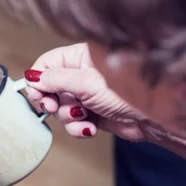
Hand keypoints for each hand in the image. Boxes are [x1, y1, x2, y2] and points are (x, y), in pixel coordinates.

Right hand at [24, 43, 144, 140]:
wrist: (153, 119)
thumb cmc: (128, 92)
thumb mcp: (86, 82)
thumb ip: (56, 79)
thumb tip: (33, 77)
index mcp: (81, 57)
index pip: (47, 63)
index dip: (38, 79)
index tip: (37, 94)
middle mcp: (81, 74)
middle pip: (49, 88)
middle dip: (51, 102)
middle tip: (53, 108)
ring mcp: (86, 95)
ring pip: (60, 109)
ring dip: (68, 118)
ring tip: (83, 118)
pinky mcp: (91, 114)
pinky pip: (72, 123)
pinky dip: (78, 128)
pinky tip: (89, 128)